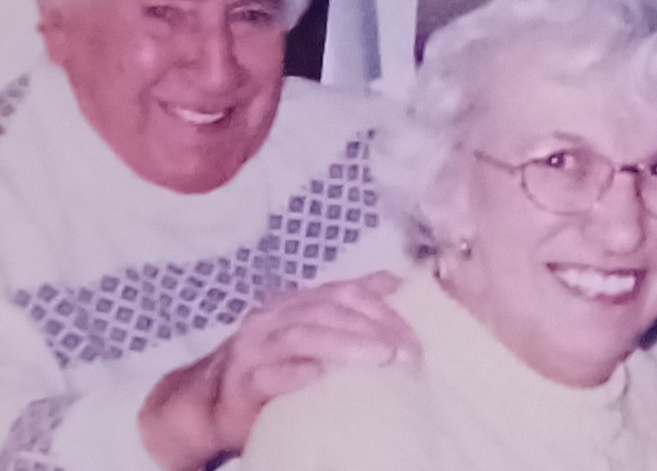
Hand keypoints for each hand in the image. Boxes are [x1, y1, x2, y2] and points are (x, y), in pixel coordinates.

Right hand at [137, 271, 419, 470]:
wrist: (209, 402)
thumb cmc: (274, 365)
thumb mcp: (312, 330)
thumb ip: (347, 308)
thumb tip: (393, 282)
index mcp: (296, 303)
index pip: (345, 293)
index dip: (383, 309)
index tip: (415, 336)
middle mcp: (274, 318)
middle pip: (329, 311)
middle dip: (374, 328)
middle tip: (407, 354)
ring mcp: (255, 348)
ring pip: (302, 336)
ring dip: (346, 345)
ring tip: (380, 357)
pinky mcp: (242, 383)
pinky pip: (268, 375)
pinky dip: (295, 373)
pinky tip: (319, 375)